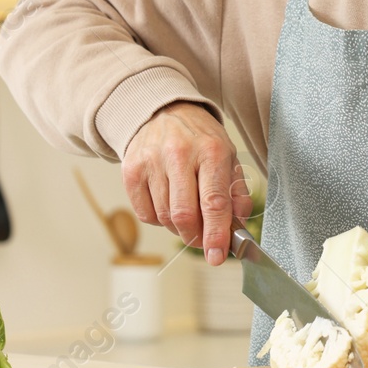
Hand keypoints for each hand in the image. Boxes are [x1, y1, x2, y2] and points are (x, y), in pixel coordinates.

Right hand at [120, 102, 252, 264]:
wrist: (163, 111)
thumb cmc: (200, 139)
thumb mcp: (228, 157)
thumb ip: (237, 195)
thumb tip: (237, 231)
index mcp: (211, 151)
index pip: (214, 203)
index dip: (216, 235)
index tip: (217, 256)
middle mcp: (179, 154)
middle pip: (184, 215)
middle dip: (195, 237)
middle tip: (203, 241)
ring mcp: (151, 162)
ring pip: (164, 218)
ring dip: (178, 228)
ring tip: (187, 212)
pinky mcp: (131, 171)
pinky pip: (145, 214)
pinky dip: (158, 219)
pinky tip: (167, 202)